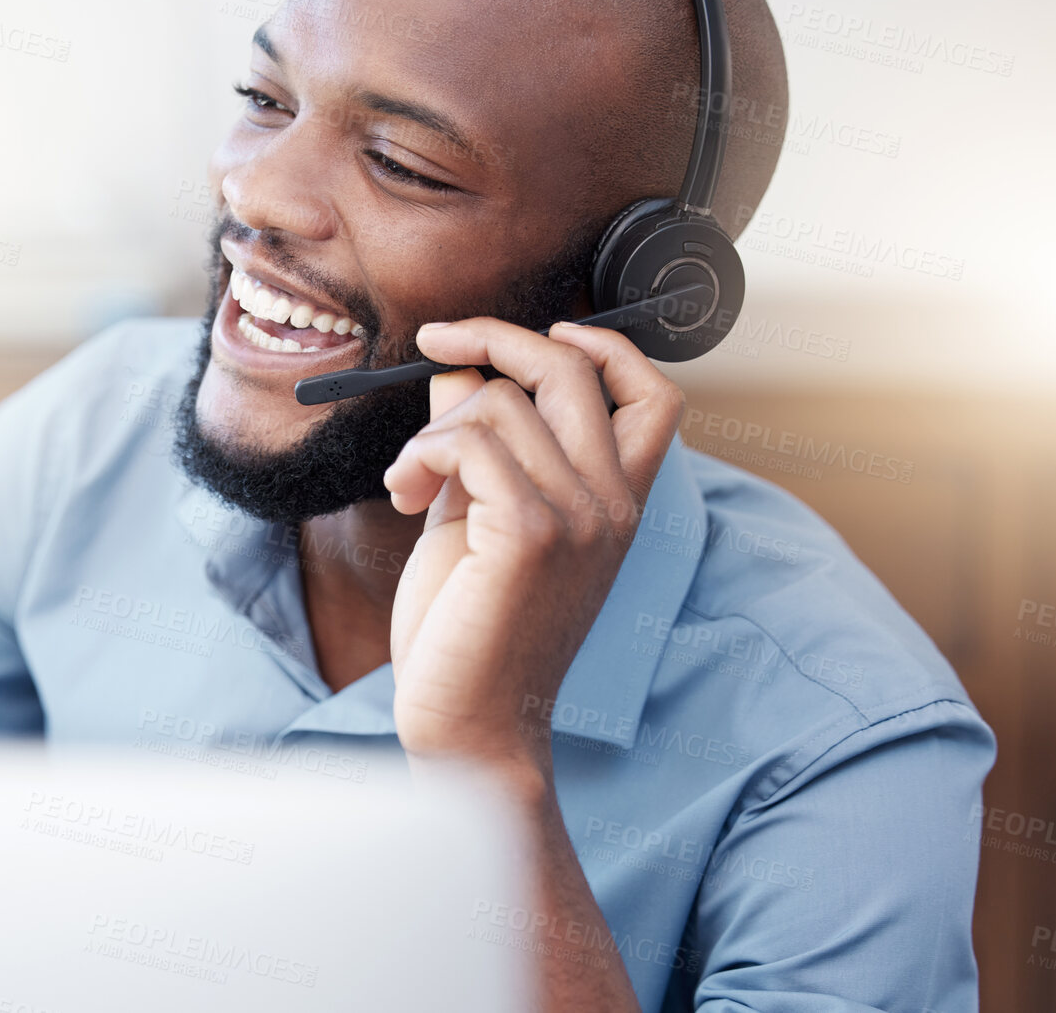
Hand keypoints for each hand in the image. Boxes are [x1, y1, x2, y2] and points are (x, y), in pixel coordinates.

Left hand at [381, 317, 685, 770]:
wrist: (471, 726)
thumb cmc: (471, 629)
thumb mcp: (477, 517)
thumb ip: (479, 445)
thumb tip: (457, 369)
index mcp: (618, 502)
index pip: (653, 393)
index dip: (604, 344)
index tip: (539, 329)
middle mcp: (615, 504)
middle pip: (571, 368)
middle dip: (493, 337)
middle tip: (433, 343)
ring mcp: (580, 518)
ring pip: (500, 404)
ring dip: (431, 429)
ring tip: (407, 480)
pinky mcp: (531, 535)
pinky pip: (470, 442)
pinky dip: (421, 453)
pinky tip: (403, 493)